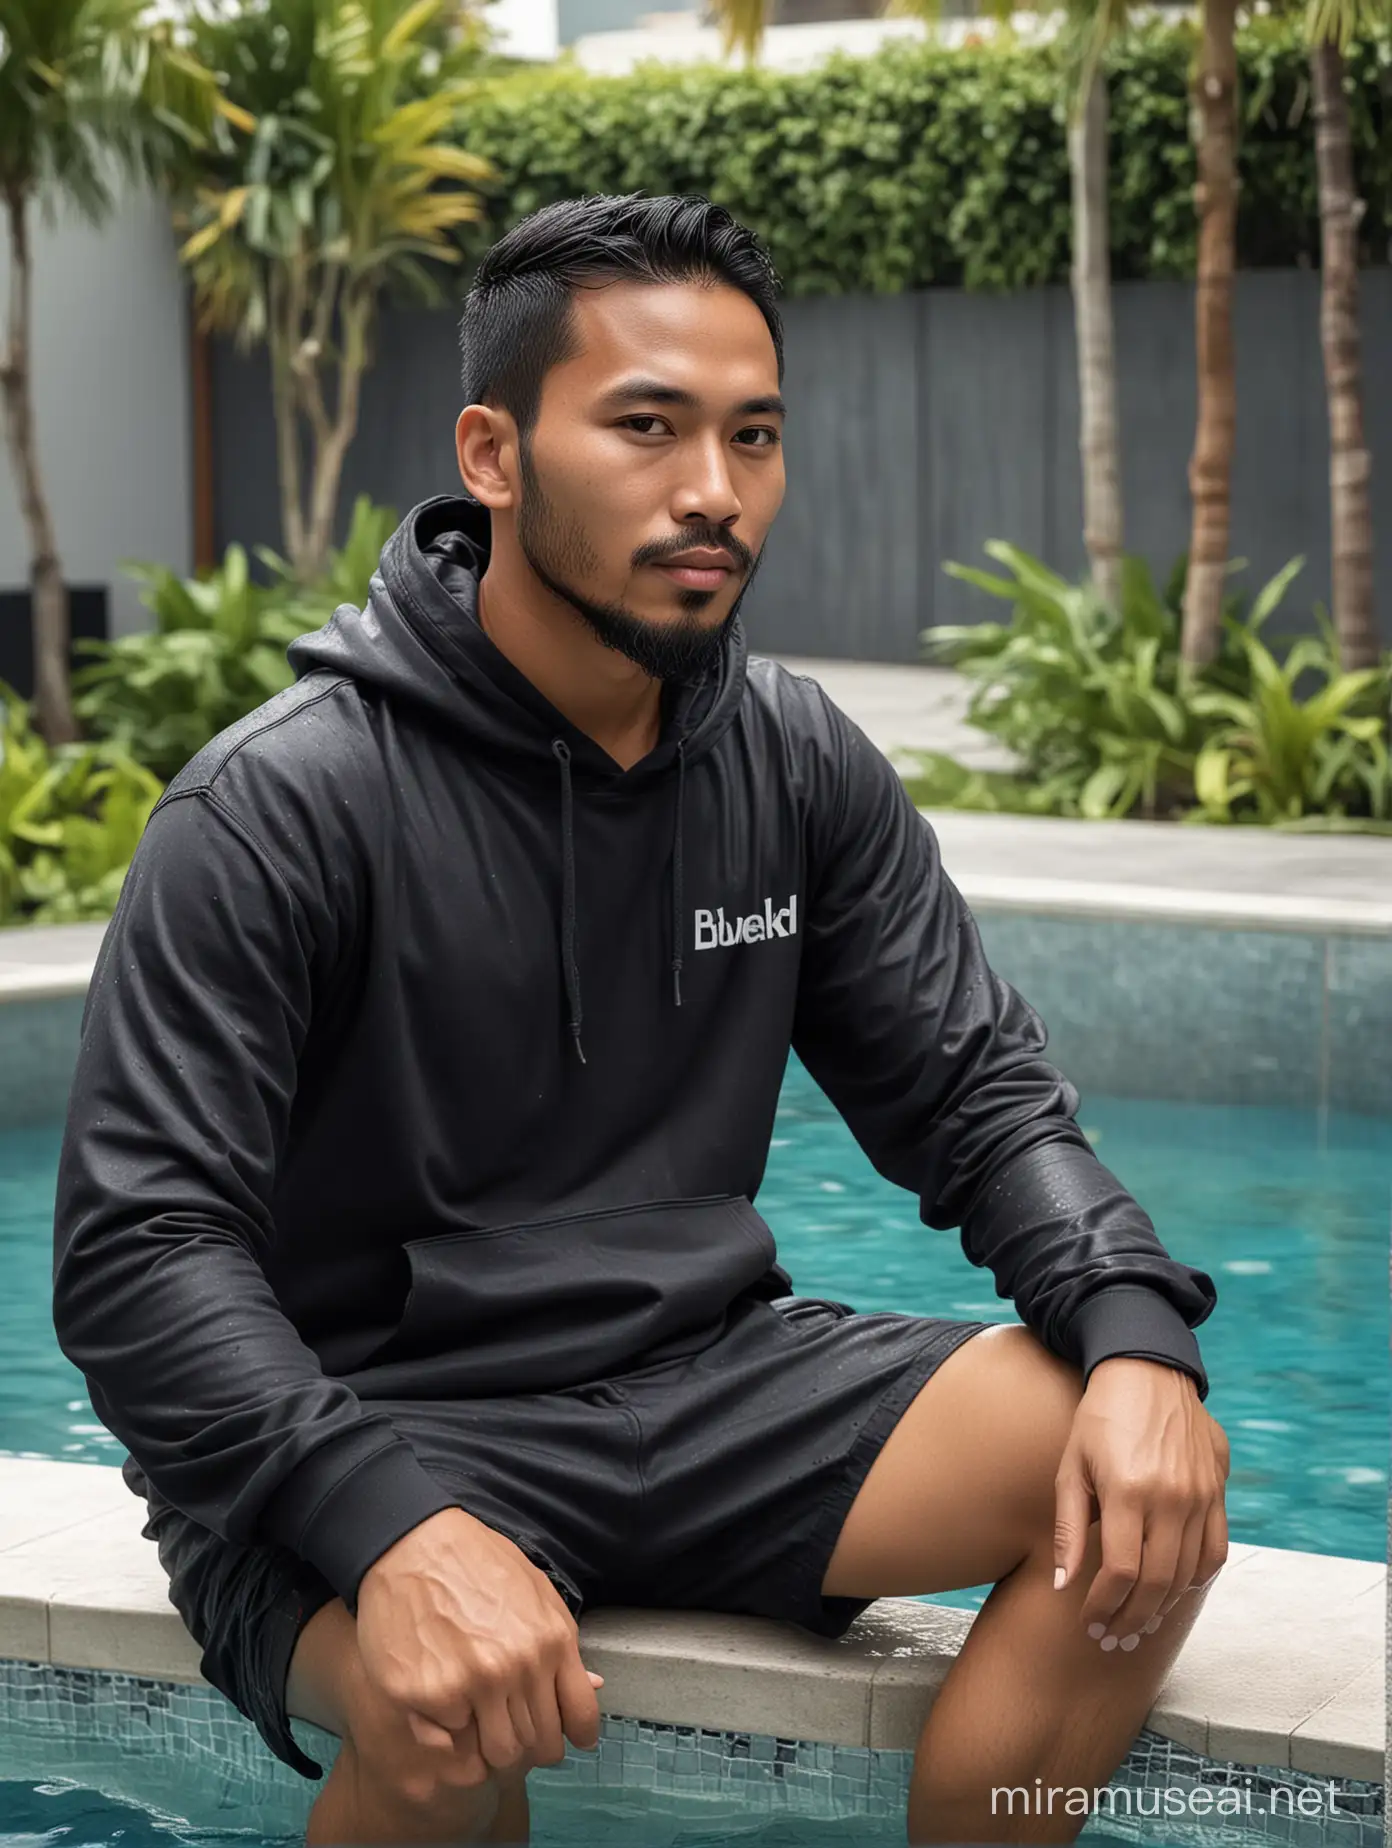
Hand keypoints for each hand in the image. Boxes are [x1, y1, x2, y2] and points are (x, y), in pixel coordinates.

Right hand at [354, 1506, 603, 1779]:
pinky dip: (449, 1728)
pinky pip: (451, 1740)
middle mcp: (517, 1667)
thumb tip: (594, 1686)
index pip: (581, 1718)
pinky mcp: (429, 1696)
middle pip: (540, 1746)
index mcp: (550, 1640)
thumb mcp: (535, 1591)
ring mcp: (473, 1684)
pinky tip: (443, 1698)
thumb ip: (563, 1644)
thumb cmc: (475, 1562)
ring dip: (492, 1747)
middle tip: (515, 1729)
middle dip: (532, 1745)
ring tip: (480, 1723)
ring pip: (499, 1756)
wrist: (413, 1543)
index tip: (567, 1739)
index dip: (577, 1736)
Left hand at [1054, 1357, 1229, 1643]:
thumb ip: (1069, 1530)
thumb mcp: (1071, 1467)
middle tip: (1113, 1636)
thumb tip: (1063, 1586)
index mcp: (1128, 1490)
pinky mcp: (1218, 1490)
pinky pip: (1215, 1551)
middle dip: (1132, 1618)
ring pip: (1188, 1573)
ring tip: (1138, 1621)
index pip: (1122, 1572)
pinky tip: (1174, 1591)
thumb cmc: (1099, 1419)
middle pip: (1157, 1582)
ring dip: (1163, 1606)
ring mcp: (1201, 1495)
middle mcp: (1171, 1497)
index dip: (1105, 1605)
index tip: (1090, 1622)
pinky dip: (1196, 1579)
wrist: (1147, 1371)